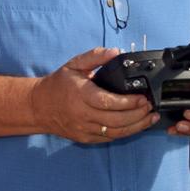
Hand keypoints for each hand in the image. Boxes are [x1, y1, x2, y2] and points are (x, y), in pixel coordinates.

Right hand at [30, 47, 156, 142]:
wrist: (39, 106)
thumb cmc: (58, 84)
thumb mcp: (74, 64)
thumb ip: (96, 56)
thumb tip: (116, 52)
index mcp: (81, 95)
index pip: (108, 103)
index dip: (129, 102)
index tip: (143, 98)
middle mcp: (82, 114)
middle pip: (116, 120)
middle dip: (137, 115)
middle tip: (150, 107)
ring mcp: (84, 129)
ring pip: (115, 132)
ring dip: (136, 127)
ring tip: (149, 118)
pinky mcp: (85, 138)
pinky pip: (109, 138)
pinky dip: (125, 133)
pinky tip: (136, 126)